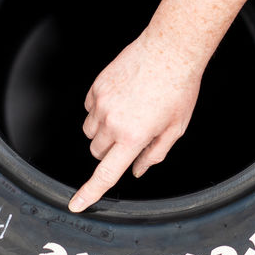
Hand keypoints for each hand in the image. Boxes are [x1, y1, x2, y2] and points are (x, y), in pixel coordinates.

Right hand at [70, 36, 203, 211]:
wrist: (170, 49)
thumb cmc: (179, 88)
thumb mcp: (175, 129)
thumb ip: (154, 154)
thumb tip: (137, 170)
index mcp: (133, 137)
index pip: (106, 174)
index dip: (89, 193)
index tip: (76, 205)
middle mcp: (113, 122)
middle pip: (97, 152)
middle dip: (110, 152)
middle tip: (132, 136)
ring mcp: (101, 103)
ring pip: (90, 132)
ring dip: (103, 132)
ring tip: (129, 114)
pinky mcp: (96, 86)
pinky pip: (89, 109)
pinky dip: (100, 110)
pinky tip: (122, 99)